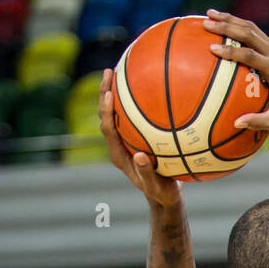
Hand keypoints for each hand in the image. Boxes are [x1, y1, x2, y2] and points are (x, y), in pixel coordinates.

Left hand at [98, 70, 182, 207]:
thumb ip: (147, 173)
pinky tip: (145, 85)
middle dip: (105, 93)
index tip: (108, 94)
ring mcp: (126, 141)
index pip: (107, 129)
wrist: (163, 196)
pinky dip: (132, 100)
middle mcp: (118, 145)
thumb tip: (140, 156)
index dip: (106, 111)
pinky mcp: (135, 138)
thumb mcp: (157, 186)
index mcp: (119, 155)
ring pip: (116, 113)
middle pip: (106, 115)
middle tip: (110, 71)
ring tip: (119, 71)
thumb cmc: (161, 192)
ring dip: (114, 92)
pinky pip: (130, 116)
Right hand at [203, 11, 268, 136]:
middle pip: (250, 34)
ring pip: (251, 28)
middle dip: (227, 26)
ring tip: (208, 14)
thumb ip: (259, 122)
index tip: (212, 49)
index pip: (251, 56)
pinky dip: (236, 26)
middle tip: (206, 23)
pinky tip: (220, 24)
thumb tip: (236, 123)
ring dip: (230, 20)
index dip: (232, 52)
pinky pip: (253, 33)